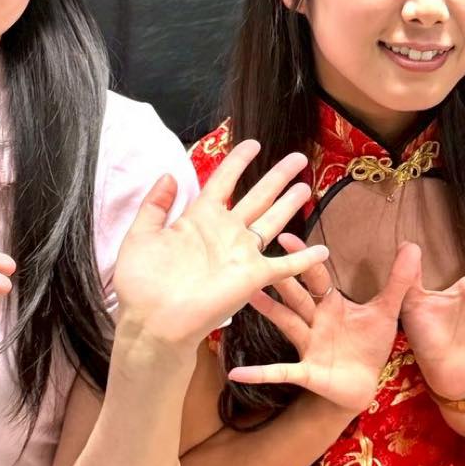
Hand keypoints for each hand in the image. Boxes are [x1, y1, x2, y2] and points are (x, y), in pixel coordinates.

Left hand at [112, 141, 329, 347]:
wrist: (153, 321)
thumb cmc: (142, 282)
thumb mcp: (141, 236)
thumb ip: (154, 205)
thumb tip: (170, 174)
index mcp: (199, 219)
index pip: (223, 181)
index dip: (238, 162)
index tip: (253, 144)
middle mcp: (225, 232)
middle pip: (258, 196)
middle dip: (277, 177)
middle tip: (298, 158)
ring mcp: (241, 254)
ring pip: (273, 222)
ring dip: (290, 205)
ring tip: (306, 187)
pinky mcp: (252, 277)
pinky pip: (284, 266)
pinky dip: (304, 259)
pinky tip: (322, 249)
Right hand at [227, 235, 421, 414]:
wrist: (366, 386)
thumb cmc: (370, 345)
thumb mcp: (387, 311)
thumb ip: (399, 280)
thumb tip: (412, 245)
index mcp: (332, 304)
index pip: (316, 276)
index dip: (303, 258)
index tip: (286, 237)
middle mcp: (315, 321)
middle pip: (296, 296)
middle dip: (281, 278)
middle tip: (258, 256)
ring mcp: (308, 346)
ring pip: (285, 324)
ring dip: (267, 310)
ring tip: (244, 295)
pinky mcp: (307, 372)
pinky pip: (280, 372)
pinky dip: (260, 373)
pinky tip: (237, 374)